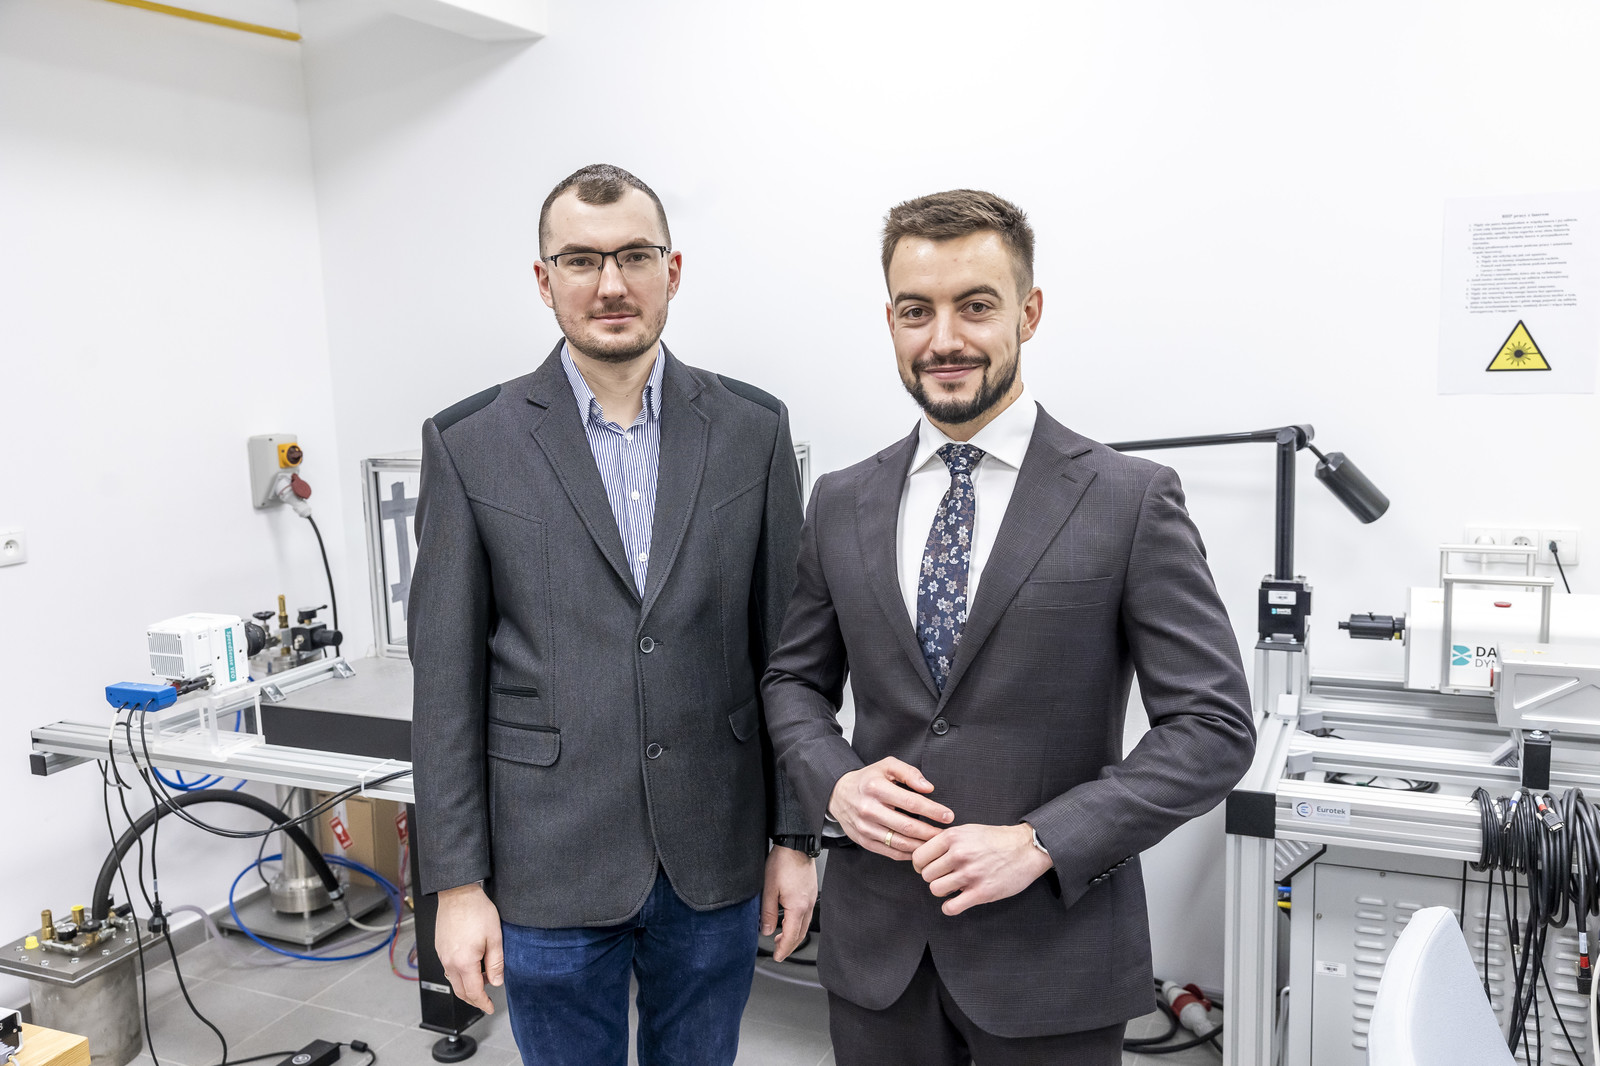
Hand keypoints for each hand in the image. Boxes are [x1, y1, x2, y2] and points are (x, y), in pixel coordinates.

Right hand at [435, 882, 503, 1012]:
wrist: (457, 892)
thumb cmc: (476, 910)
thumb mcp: (495, 937)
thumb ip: (496, 963)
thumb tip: (497, 981)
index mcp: (464, 962)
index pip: (473, 992)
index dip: (483, 1003)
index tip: (489, 1007)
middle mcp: (449, 962)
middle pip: (460, 991)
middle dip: (474, 999)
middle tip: (486, 999)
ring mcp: (442, 955)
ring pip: (453, 981)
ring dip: (466, 987)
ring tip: (482, 980)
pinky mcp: (439, 948)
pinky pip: (448, 969)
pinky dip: (459, 975)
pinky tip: (469, 967)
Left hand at [761, 845, 817, 961]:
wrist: (796, 844)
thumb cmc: (783, 862)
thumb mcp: (768, 889)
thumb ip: (768, 912)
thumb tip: (767, 930)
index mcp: (798, 907)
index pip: (792, 936)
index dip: (784, 949)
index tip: (777, 956)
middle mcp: (808, 905)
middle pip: (801, 933)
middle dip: (789, 945)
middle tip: (779, 951)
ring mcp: (812, 898)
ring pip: (805, 924)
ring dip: (794, 934)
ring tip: (781, 937)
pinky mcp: (811, 892)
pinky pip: (807, 913)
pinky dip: (798, 923)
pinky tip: (789, 920)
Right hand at [828, 757, 952, 859]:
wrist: (838, 794)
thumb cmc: (867, 779)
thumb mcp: (887, 766)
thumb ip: (909, 773)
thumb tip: (928, 788)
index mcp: (875, 788)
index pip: (911, 802)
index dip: (932, 810)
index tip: (948, 815)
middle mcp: (868, 809)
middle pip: (907, 826)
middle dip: (931, 832)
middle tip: (945, 833)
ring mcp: (865, 827)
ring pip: (899, 843)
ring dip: (921, 846)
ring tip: (936, 844)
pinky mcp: (863, 840)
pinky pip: (890, 852)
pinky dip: (908, 854)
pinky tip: (919, 849)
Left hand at [912, 823, 1053, 915]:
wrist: (1026, 848)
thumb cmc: (997, 839)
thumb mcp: (967, 830)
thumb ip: (946, 840)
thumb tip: (924, 853)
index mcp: (953, 837)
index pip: (919, 857)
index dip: (920, 865)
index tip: (927, 868)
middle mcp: (959, 854)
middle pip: (926, 875)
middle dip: (933, 877)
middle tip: (944, 876)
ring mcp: (970, 874)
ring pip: (935, 890)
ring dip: (942, 891)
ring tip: (953, 886)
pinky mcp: (981, 892)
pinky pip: (951, 907)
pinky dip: (950, 907)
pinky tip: (956, 901)